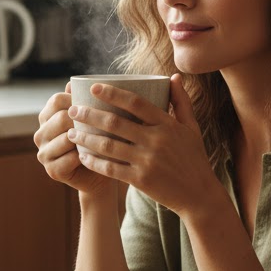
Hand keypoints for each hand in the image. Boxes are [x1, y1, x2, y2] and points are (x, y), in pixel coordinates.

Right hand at [33, 84, 116, 197]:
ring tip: (102, 138)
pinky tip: (95, 155)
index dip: (76, 100)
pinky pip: (69, 158)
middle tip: (102, 122)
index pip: (56, 100)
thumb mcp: (93, 120)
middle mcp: (40, 134)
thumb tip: (71, 83)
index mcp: (47, 117)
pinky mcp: (52, 170)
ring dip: (85, 138)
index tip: (95, 104)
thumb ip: (83, 102)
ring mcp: (43, 153)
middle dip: (82, 120)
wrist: (101, 173)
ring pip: (64, 138)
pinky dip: (84, 156)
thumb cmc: (98, 142)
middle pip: (60, 118)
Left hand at [66, 74, 220, 218]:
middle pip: (115, 122)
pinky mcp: (140, 179)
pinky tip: (82, 156)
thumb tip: (175, 76)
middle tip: (72, 110)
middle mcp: (156, 140)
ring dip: (86, 138)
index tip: (93, 87)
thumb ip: (181, 101)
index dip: (112, 93)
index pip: (135, 102)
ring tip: (71, 133)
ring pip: (108, 145)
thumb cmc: (194, 158)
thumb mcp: (192, 128)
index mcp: (167, 124)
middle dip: (89, 114)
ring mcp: (147, 160)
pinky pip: (110, 168)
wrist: (199, 195)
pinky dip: (94, 161)